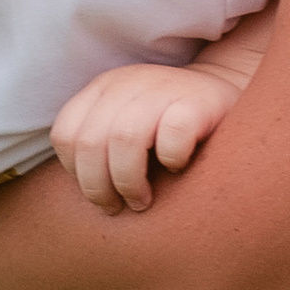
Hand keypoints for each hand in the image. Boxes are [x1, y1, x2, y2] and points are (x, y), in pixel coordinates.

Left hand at [50, 55, 249, 212]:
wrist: (224, 94)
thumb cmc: (167, 125)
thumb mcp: (124, 123)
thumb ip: (98, 144)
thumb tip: (77, 193)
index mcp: (103, 89)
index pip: (65, 134)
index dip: (75, 172)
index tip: (99, 191)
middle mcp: (128, 83)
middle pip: (90, 142)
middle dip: (98, 187)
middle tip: (118, 206)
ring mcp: (162, 88)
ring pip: (124, 139)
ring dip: (129, 181)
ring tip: (143, 200)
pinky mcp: (197, 101)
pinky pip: (172, 135)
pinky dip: (171, 159)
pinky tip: (178, 168)